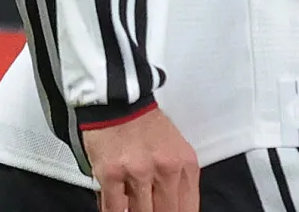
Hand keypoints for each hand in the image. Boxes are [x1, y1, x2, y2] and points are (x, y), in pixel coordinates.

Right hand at [82, 108, 199, 211]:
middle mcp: (165, 170)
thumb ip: (177, 180)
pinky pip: (114, 207)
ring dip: (135, 211)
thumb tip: (173, 207)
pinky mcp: (111, 172)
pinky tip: (114, 210)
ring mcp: (138, 172)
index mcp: (185, 165)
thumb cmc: (143, 122)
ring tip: (132, 207)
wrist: (115, 99)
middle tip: (149, 208)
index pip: (188, 210)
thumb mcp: (174, 149)